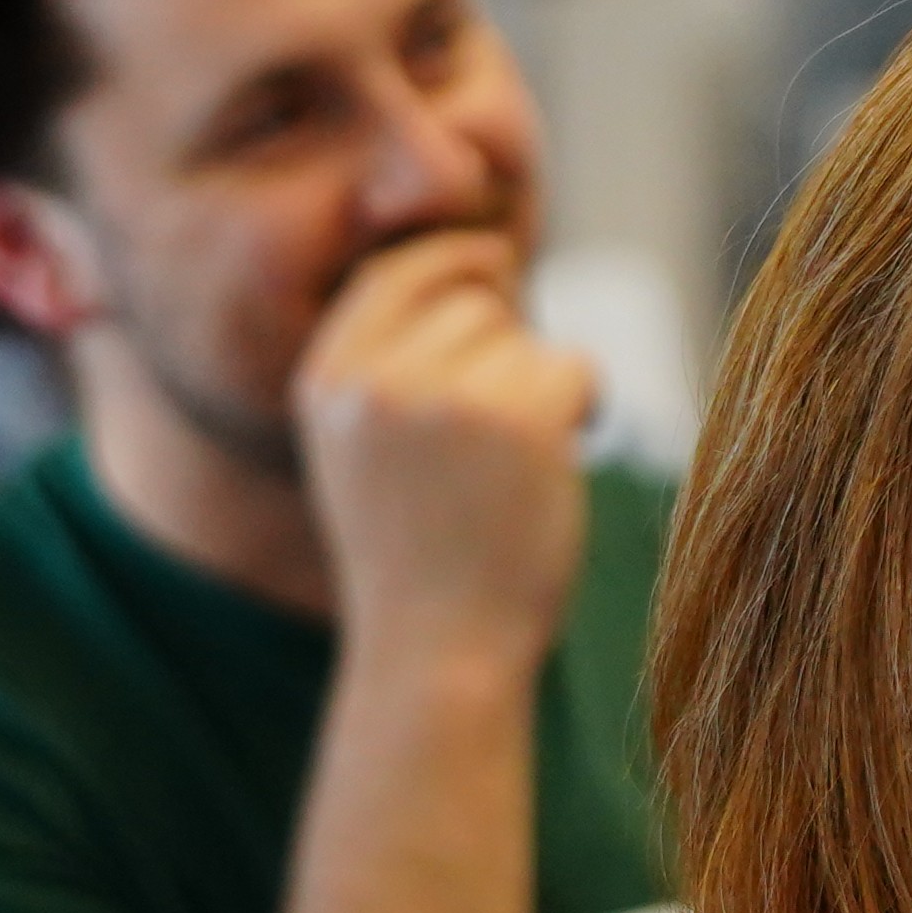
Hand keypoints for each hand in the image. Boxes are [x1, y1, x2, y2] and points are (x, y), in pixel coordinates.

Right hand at [292, 230, 590, 667]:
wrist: (438, 655)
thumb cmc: (417, 557)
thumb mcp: (365, 448)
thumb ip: (393, 362)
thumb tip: (483, 257)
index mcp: (326, 380)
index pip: (395, 271)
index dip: (453, 265)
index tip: (494, 278)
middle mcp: (376, 379)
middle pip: (471, 296)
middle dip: (504, 343)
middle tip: (502, 427)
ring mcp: (444, 396)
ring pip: (526, 335)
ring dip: (542, 383)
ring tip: (516, 463)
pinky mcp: (518, 418)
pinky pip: (575, 366)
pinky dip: (584, 406)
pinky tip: (561, 457)